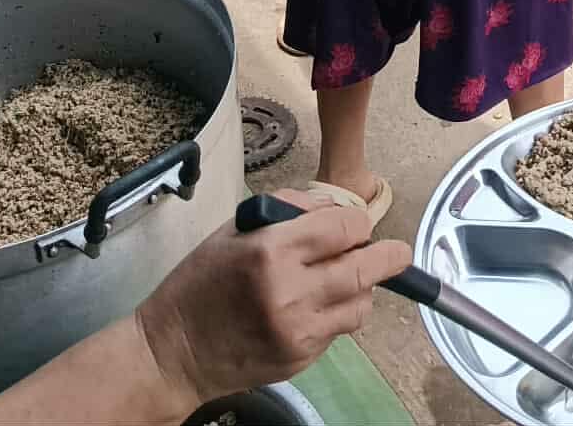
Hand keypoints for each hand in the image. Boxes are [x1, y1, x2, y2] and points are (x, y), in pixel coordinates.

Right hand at [134, 192, 410, 414]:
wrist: (173, 352)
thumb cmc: (201, 281)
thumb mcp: (236, 229)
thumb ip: (289, 213)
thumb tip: (333, 212)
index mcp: (272, 251)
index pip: (344, 227)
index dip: (357, 222)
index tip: (357, 225)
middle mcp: (291, 293)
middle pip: (365, 269)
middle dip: (389, 257)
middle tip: (399, 253)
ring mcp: (298, 332)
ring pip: (360, 305)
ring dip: (361, 288)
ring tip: (343, 279)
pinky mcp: (300, 360)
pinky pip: (338, 331)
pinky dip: (337, 315)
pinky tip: (315, 307)